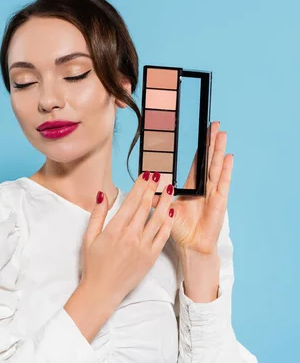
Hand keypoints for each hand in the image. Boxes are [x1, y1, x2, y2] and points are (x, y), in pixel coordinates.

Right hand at [65, 170, 174, 341]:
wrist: (103, 290)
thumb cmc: (93, 264)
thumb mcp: (89, 237)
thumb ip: (97, 215)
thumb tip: (103, 194)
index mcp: (115, 229)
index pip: (131, 201)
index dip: (140, 186)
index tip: (147, 174)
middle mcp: (131, 236)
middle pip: (145, 206)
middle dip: (153, 188)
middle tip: (160, 174)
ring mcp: (143, 247)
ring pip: (158, 219)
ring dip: (165, 202)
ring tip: (170, 189)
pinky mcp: (151, 257)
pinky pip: (163, 236)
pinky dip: (168, 223)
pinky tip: (171, 213)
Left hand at [159, 121, 232, 256]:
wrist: (191, 247)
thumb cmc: (179, 230)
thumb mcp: (163, 210)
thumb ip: (155, 197)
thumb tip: (143, 185)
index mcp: (190, 188)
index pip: (194, 164)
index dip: (197, 149)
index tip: (199, 133)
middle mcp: (203, 188)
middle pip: (207, 160)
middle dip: (210, 143)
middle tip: (212, 124)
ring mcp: (212, 193)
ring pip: (215, 167)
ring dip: (218, 150)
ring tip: (221, 133)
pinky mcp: (219, 201)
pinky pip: (223, 183)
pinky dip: (226, 170)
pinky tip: (229, 157)